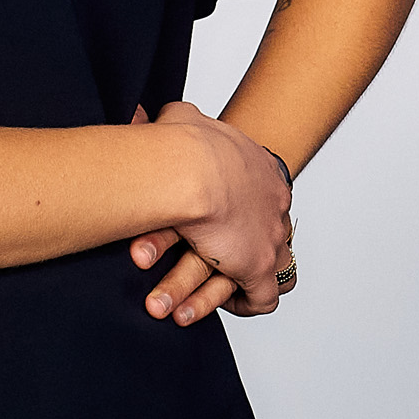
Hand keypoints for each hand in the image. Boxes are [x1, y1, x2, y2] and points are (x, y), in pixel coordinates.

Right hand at [126, 102, 292, 325]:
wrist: (191, 170)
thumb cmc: (180, 145)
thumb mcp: (181, 118)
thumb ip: (173, 120)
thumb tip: (144, 114)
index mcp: (260, 168)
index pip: (259, 194)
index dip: (238, 211)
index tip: (214, 220)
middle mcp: (274, 203)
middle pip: (268, 232)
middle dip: (238, 251)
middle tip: (213, 261)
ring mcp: (272, 235)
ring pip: (268, 268)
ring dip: (233, 284)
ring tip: (203, 296)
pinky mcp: (260, 266)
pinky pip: (263, 296)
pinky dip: (245, 303)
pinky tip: (224, 303)